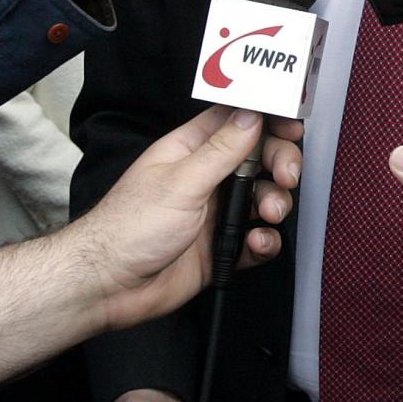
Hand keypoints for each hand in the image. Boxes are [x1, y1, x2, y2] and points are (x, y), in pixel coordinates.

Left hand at [76, 105, 301, 332]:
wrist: (110, 286)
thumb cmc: (128, 228)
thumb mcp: (182, 182)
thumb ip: (222, 150)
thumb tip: (252, 115)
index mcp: (190, 151)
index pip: (237, 122)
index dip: (267, 120)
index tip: (292, 127)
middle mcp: (205, 178)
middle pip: (258, 159)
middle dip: (280, 164)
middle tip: (286, 176)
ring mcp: (214, 213)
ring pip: (262, 199)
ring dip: (274, 204)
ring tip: (269, 215)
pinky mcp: (219, 248)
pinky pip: (256, 239)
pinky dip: (264, 241)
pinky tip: (256, 243)